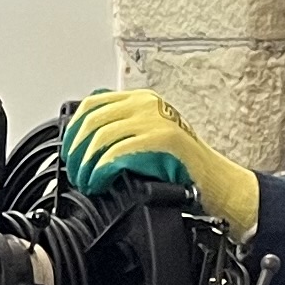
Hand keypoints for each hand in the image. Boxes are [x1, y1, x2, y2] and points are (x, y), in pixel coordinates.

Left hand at [63, 91, 260, 237]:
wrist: (215, 183)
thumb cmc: (180, 165)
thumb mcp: (145, 138)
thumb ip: (119, 130)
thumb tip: (81, 141)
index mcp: (140, 100)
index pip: (91, 105)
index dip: (72, 131)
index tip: (69, 154)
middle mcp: (147, 105)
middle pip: (92, 121)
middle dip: (76, 151)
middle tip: (76, 173)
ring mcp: (156, 120)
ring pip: (101, 137)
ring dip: (86, 165)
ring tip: (87, 182)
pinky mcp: (162, 140)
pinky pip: (117, 153)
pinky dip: (101, 171)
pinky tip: (100, 183)